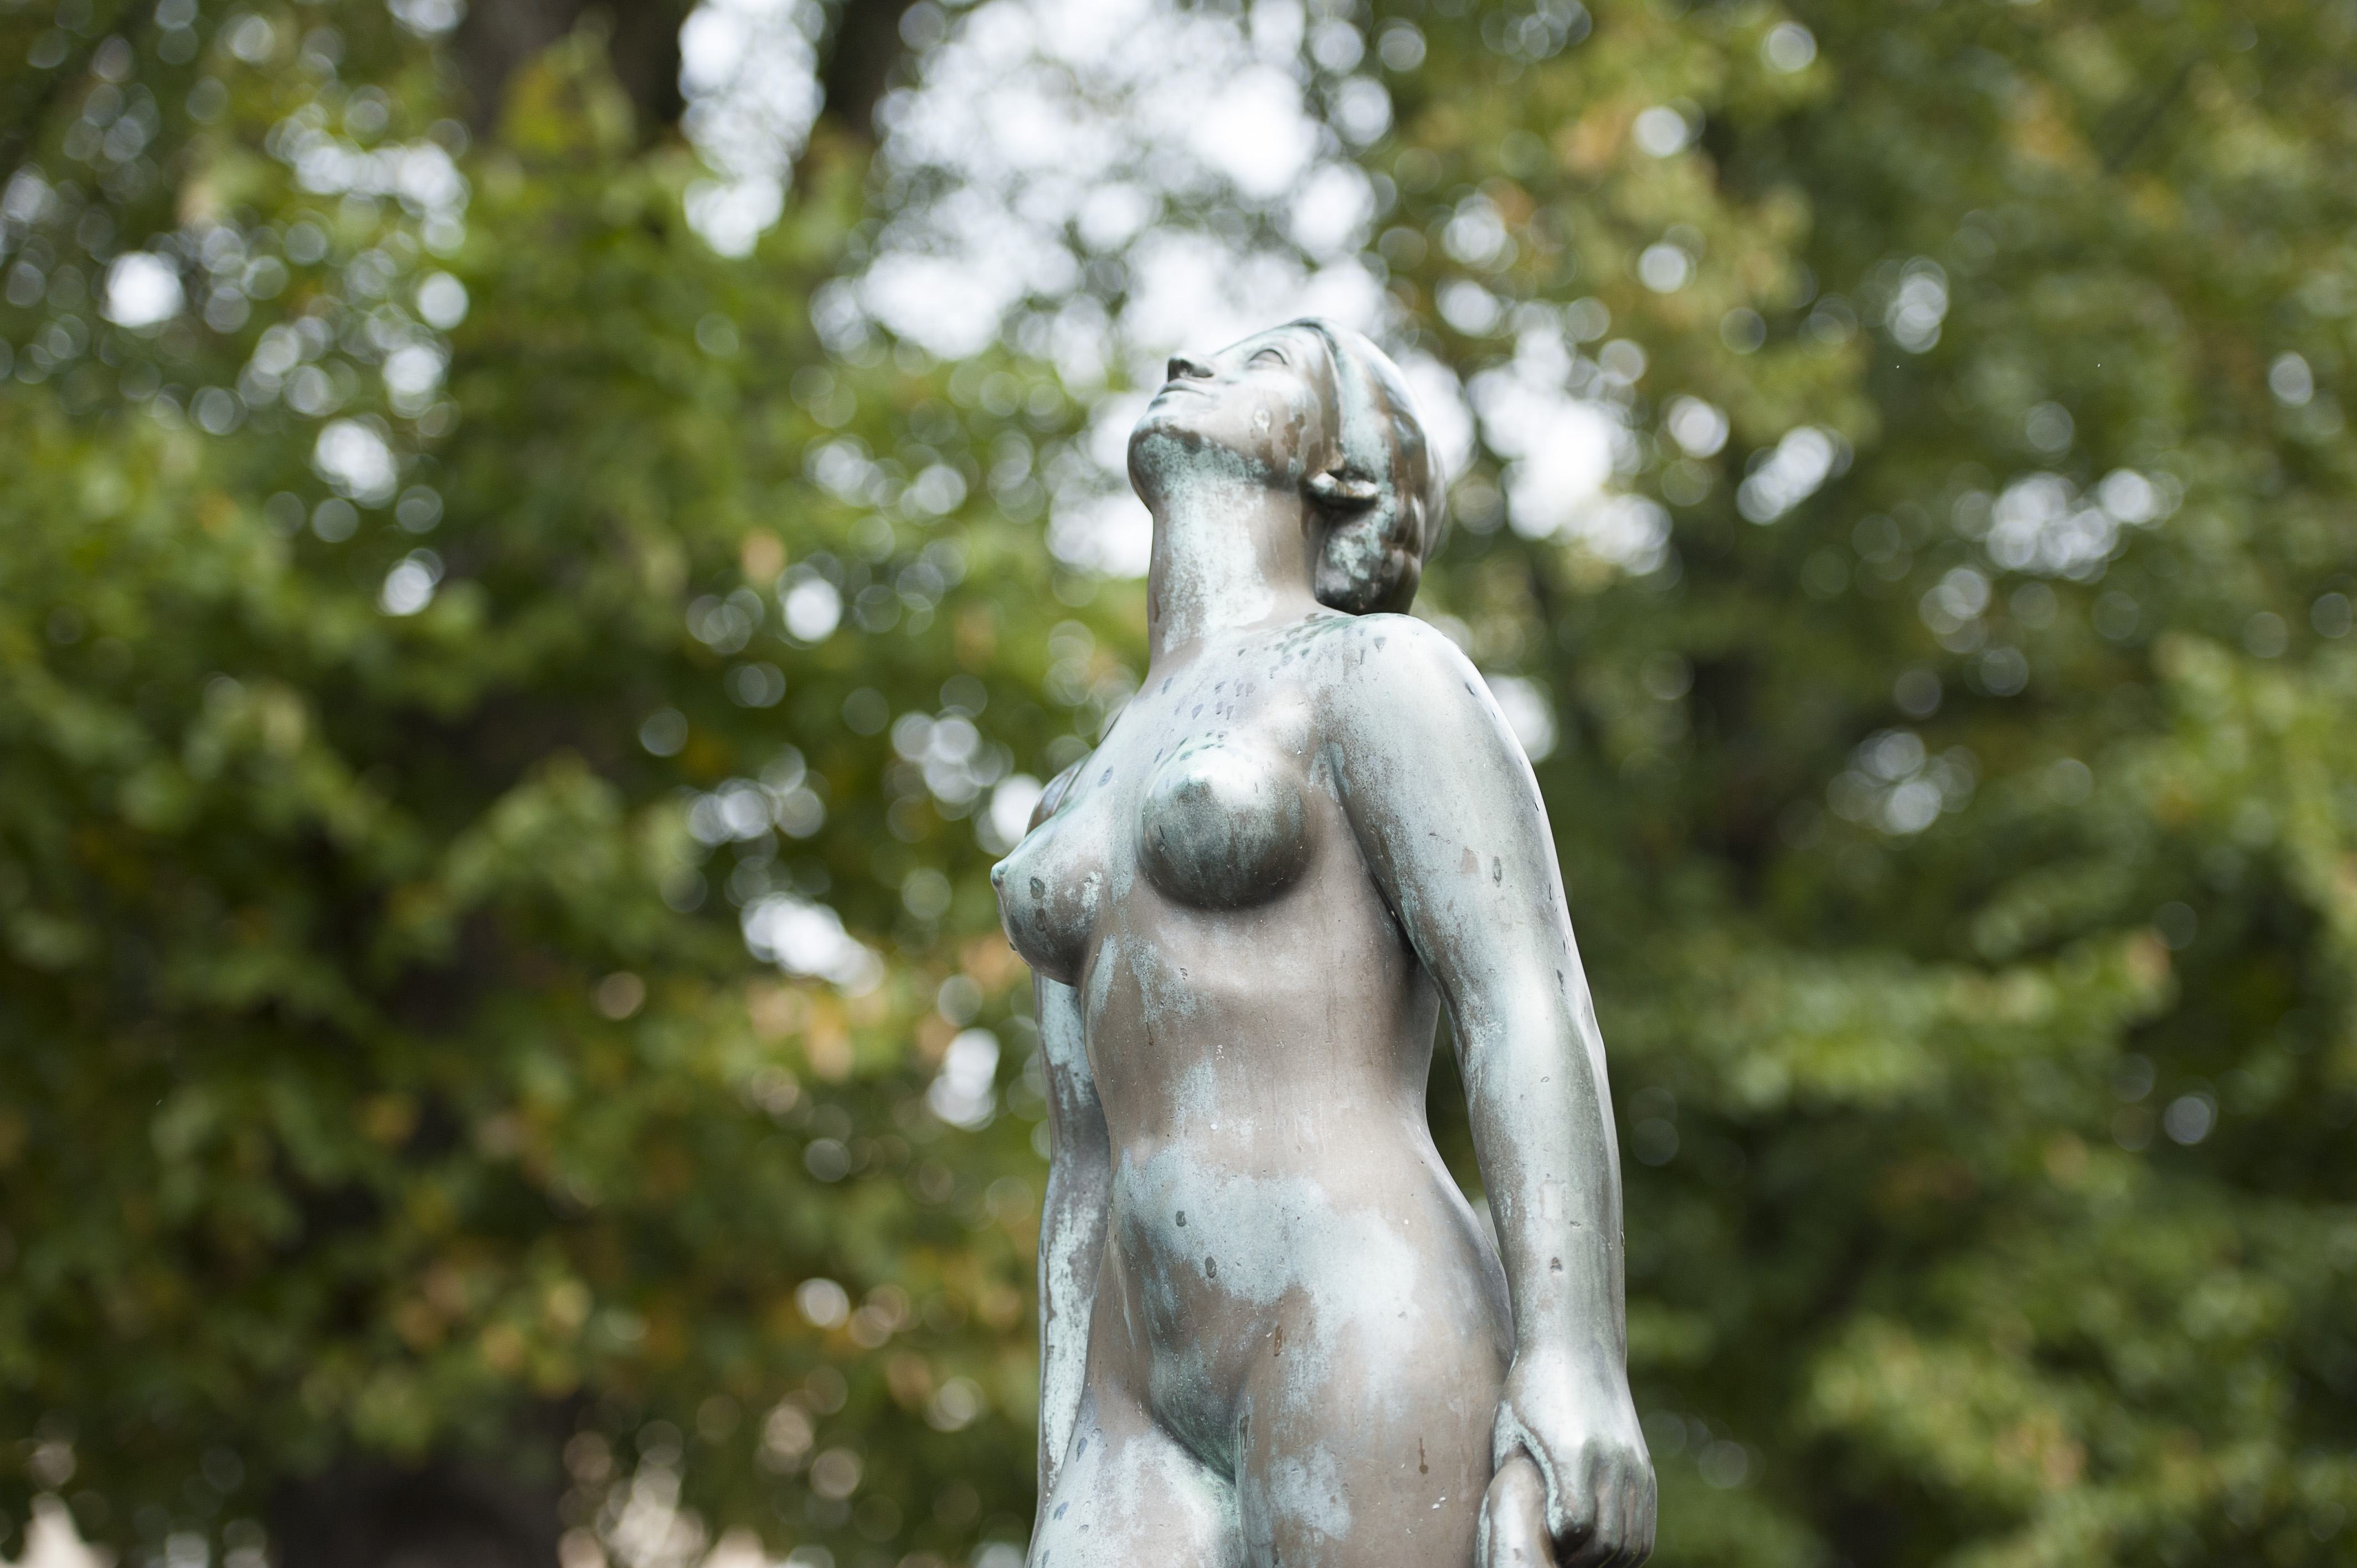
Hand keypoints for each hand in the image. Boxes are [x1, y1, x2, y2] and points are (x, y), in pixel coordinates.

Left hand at [1482, 1354, 1655, 1567]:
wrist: (1578, 1345)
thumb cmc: (1530, 1387)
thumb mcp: (1509, 1430)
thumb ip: (1512, 1481)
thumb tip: (1509, 1529)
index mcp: (1574, 1452)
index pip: (1574, 1527)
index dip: (1555, 1545)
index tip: (1535, 1544)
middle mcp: (1613, 1461)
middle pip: (1607, 1543)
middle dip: (1579, 1563)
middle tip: (1553, 1562)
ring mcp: (1635, 1466)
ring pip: (1634, 1543)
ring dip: (1605, 1561)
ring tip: (1575, 1559)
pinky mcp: (1645, 1468)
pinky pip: (1646, 1527)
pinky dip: (1626, 1548)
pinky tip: (1598, 1547)